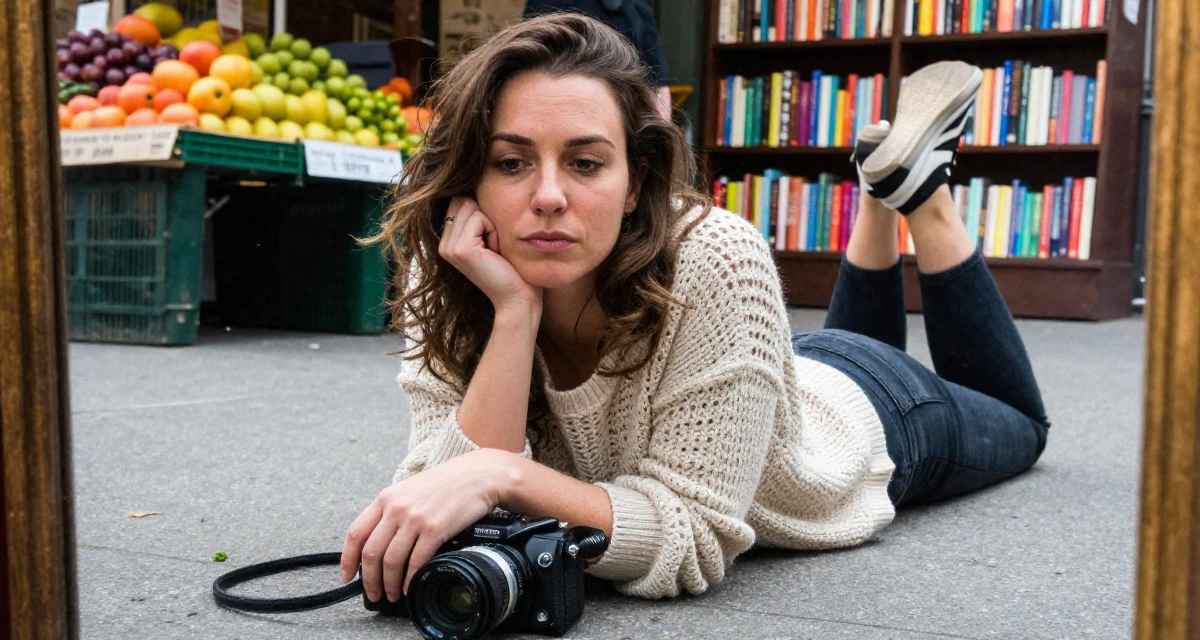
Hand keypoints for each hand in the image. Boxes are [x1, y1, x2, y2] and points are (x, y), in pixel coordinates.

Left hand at [340, 450, 516, 601]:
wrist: (477, 476)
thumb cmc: (446, 484)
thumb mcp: (410, 490)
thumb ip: (392, 511)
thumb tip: (379, 543)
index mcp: (386, 498)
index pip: (355, 534)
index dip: (347, 560)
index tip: (347, 576)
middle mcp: (396, 508)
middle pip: (371, 553)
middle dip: (369, 580)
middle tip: (373, 593)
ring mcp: (415, 519)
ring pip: (391, 561)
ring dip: (389, 584)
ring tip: (392, 594)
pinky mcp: (435, 529)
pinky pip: (415, 562)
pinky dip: (409, 580)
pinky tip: (410, 586)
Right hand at [439, 196, 541, 313]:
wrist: (518, 299)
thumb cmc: (513, 268)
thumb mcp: (493, 236)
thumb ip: (480, 215)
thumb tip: (477, 181)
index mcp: (448, 241)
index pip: (460, 200)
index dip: (482, 212)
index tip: (492, 239)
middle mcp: (443, 244)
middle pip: (463, 199)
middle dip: (486, 216)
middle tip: (495, 245)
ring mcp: (448, 248)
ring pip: (470, 206)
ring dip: (491, 223)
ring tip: (496, 248)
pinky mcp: (460, 249)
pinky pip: (478, 217)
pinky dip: (493, 229)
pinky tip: (496, 251)